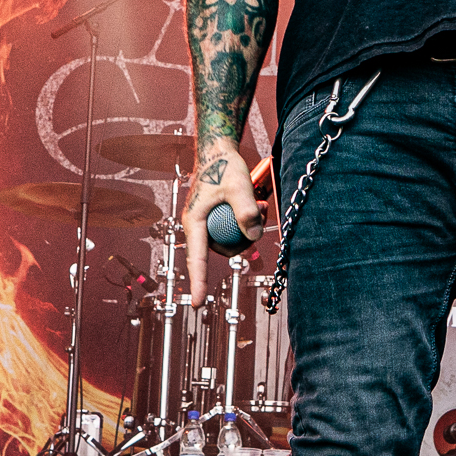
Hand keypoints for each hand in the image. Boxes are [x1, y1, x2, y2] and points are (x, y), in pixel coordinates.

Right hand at [182, 144, 261, 301]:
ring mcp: (208, 224)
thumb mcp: (238, 187)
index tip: (197, 303)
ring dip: (248, 228)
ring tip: (260, 206)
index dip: (198, 282)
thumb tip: (254, 237)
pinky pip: (233, 230)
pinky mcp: (217, 219)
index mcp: (194, 222)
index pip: (197, 258)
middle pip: (223, 249)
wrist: (218, 152)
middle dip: (245, 239)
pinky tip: (257, 206)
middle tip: (261, 214)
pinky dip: (247, 222)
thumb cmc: (223, 167)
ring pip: (231, 240)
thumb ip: (246, 212)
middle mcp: (198, 226)